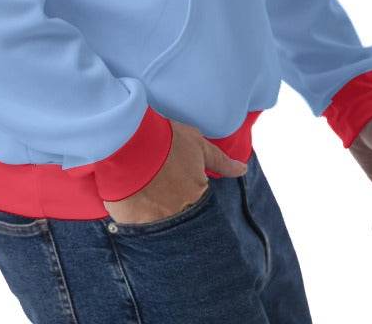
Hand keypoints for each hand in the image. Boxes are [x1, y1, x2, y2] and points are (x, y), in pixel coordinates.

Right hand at [102, 119, 247, 223]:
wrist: (129, 143)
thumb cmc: (166, 141)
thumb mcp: (197, 145)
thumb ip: (220, 161)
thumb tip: (242, 170)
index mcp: (197, 196)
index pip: (203, 208)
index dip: (193, 196)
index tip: (182, 187)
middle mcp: (180, 215)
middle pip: (184, 220)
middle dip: (177, 210)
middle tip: (165, 194)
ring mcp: (156, 223)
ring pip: (162, 229)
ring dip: (158, 217)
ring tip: (148, 200)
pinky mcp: (133, 226)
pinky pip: (139, 230)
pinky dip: (138, 221)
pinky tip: (133, 208)